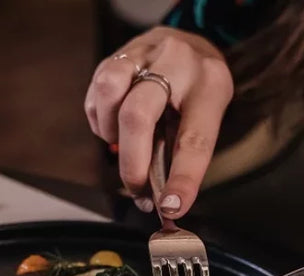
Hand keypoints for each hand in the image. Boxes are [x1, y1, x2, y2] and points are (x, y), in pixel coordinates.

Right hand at [84, 27, 232, 216]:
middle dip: (133, 162)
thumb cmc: (197, 89)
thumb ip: (182, 153)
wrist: (188, 39)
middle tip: (137, 188)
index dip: (182, 178)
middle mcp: (176, 62)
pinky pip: (95, 96)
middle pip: (139, 114)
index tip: (171, 208)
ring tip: (126, 145)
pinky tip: (116, 127)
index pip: (194, 139)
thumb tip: (164, 201)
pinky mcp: (115, 57)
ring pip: (109, 93)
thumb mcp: (205, 116)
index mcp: (209, 85)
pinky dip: (101, 122)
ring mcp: (142, 54)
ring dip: (111, 133)